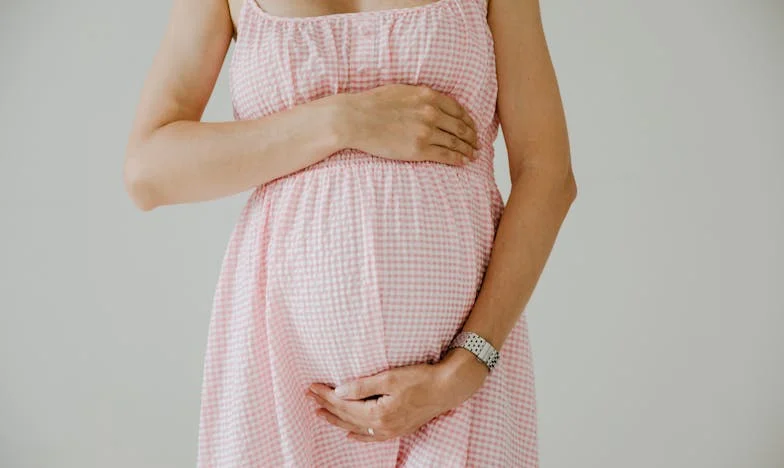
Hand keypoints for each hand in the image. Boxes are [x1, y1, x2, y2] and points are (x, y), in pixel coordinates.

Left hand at [305, 347, 488, 441]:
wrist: (448, 388)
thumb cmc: (420, 378)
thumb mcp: (389, 378)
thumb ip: (362, 386)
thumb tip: (339, 392)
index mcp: (378, 413)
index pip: (344, 404)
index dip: (326, 395)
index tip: (312, 387)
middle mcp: (383, 427)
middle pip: (347, 416)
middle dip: (326, 406)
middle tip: (309, 396)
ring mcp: (391, 430)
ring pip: (356, 427)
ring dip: (337, 420)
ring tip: (320, 413)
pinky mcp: (398, 429)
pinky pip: (372, 436)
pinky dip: (358, 435)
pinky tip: (349, 434)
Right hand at [336, 84, 479, 166]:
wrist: (355, 119)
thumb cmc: (372, 104)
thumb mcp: (401, 90)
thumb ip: (420, 96)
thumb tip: (432, 101)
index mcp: (428, 96)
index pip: (458, 109)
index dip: (468, 120)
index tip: (473, 126)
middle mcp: (431, 113)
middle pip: (461, 127)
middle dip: (472, 136)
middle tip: (478, 143)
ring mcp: (426, 132)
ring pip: (456, 142)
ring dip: (468, 149)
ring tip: (474, 155)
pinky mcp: (419, 150)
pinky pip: (446, 155)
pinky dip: (458, 159)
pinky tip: (463, 162)